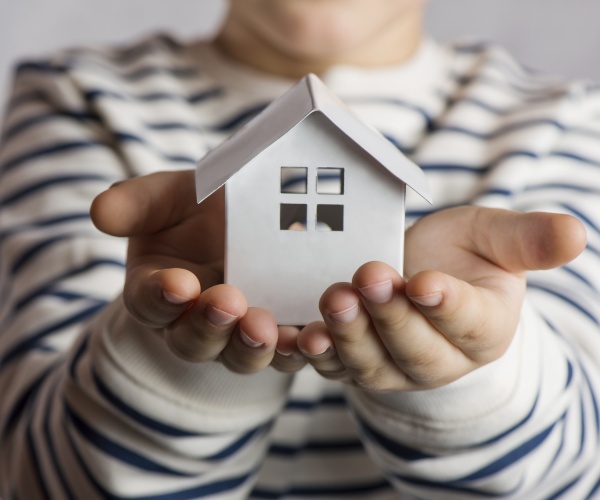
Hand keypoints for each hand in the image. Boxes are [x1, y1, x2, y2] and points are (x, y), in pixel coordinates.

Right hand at [91, 170, 305, 373]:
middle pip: (193, 340)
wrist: (248, 214)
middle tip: (227, 303)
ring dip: (252, 346)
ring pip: (239, 356)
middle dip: (208, 326)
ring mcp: (237, 335)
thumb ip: (136, 204)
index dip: (161, 296)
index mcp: (158, 290)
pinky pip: (286, 353)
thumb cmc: (199, 206)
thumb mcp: (169, 197)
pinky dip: (297, 351)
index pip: (149, 301)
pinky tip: (311, 338)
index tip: (179, 283)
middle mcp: (193, 323)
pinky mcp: (279, 335)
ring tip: (266, 328)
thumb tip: (99, 212)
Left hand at [297, 206, 585, 390]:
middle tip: (369, 278)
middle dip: (390, 316)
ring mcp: (391, 365)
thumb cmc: (463, 254)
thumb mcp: (496, 238)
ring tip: (333, 301)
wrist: (421, 275)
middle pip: (414, 350)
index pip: (468, 323)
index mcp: (482, 329)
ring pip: (368, 364)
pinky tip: (294, 336)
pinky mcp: (352, 361)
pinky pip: (330, 364)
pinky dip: (310, 354)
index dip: (448, 306)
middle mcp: (438, 359)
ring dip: (347, 335)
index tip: (427, 284)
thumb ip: (528, 240)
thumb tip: (575, 234)